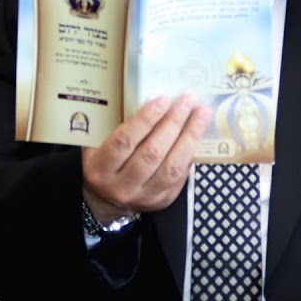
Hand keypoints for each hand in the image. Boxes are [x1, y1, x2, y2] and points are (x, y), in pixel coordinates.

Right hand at [81, 95, 209, 221]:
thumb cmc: (105, 161)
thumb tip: (156, 102)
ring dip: (189, 137)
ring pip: (171, 167)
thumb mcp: (99, 144)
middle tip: (187, 101)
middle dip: (173, 123)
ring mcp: (143, 196)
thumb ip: (119, 127)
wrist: (106, 198)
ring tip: (201, 115)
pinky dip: (191, 153)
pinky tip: (198, 135)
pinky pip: (181, 176)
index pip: (124, 141)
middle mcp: (121, 186)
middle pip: (152, 153)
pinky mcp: (162, 201)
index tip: (163, 100)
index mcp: (100, 168)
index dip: (146, 119)